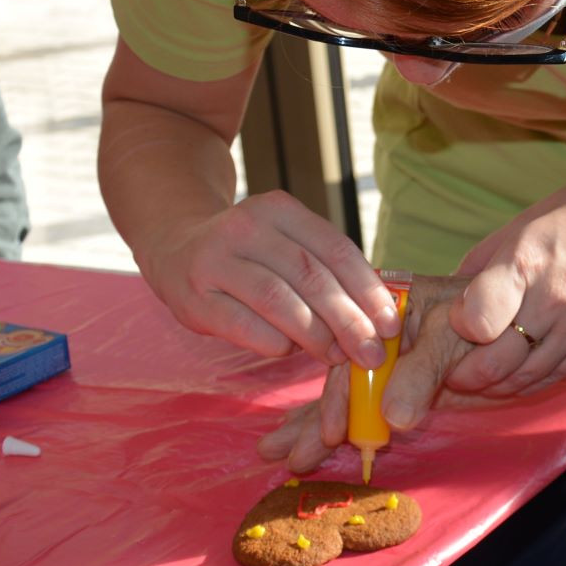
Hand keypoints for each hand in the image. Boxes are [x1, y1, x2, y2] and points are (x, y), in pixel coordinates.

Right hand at [135, 190, 399, 366]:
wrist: (174, 246)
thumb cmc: (250, 254)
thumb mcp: (286, 243)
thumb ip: (327, 269)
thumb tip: (379, 317)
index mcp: (279, 208)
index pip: (335, 250)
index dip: (368, 291)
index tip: (390, 325)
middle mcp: (245, 227)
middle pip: (311, 276)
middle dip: (349, 320)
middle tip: (371, 353)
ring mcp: (214, 260)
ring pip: (279, 300)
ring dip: (316, 335)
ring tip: (337, 357)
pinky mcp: (193, 296)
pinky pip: (244, 325)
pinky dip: (274, 342)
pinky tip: (290, 351)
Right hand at [257, 276, 500, 471]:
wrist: (524, 330)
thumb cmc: (492, 321)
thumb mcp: (457, 338)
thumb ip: (423, 372)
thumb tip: (392, 417)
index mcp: (386, 307)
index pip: (351, 353)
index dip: (339, 395)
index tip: (332, 430)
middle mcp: (378, 335)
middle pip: (339, 381)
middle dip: (313, 419)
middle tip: (286, 456)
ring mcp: (388, 364)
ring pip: (346, 399)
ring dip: (314, 429)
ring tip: (284, 459)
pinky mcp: (399, 389)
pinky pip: (364, 411)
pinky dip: (340, 429)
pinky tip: (306, 448)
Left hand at [446, 164, 565, 398]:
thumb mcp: (528, 220)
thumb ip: (486, 261)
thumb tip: (452, 294)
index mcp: (527, 261)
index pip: (476, 320)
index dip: (459, 326)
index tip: (460, 320)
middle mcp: (555, 299)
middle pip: (494, 363)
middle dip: (465, 374)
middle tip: (454, 372)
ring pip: (524, 379)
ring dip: (496, 384)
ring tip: (483, 377)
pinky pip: (558, 376)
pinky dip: (532, 380)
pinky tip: (519, 374)